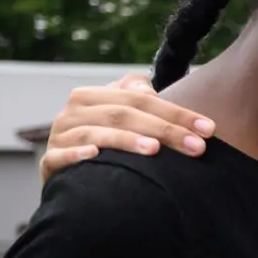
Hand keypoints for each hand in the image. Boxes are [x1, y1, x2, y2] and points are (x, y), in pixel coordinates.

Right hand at [39, 74, 215, 179]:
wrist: (68, 171)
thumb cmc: (105, 138)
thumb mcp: (120, 113)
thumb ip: (135, 95)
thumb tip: (147, 86)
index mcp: (92, 96)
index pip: (141, 99)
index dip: (176, 112)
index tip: (209, 129)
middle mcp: (73, 112)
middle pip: (123, 115)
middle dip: (164, 129)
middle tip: (197, 147)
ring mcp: (58, 136)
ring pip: (95, 134)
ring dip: (126, 140)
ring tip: (154, 150)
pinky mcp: (49, 162)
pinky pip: (59, 157)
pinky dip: (76, 154)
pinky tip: (94, 155)